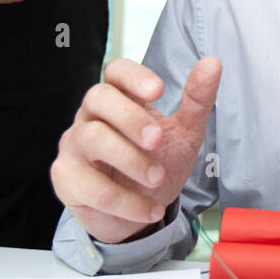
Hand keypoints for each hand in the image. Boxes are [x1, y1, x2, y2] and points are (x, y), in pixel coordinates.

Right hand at [51, 56, 221, 244]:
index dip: (134, 76)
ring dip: (130, 160)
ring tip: (156, 178)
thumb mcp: (184, 134)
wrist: (139, 215)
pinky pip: (90, 186)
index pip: (116, 71)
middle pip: (98, 97)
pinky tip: (150, 209)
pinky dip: (126, 201)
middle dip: (130, 117)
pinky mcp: (67, 179)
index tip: (158, 91)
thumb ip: (197, 101)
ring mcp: (75, 146)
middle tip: (157, 140)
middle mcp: (92, 117)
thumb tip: (212, 64)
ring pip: (91, 138)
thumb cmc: (156, 165)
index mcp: (120, 100)